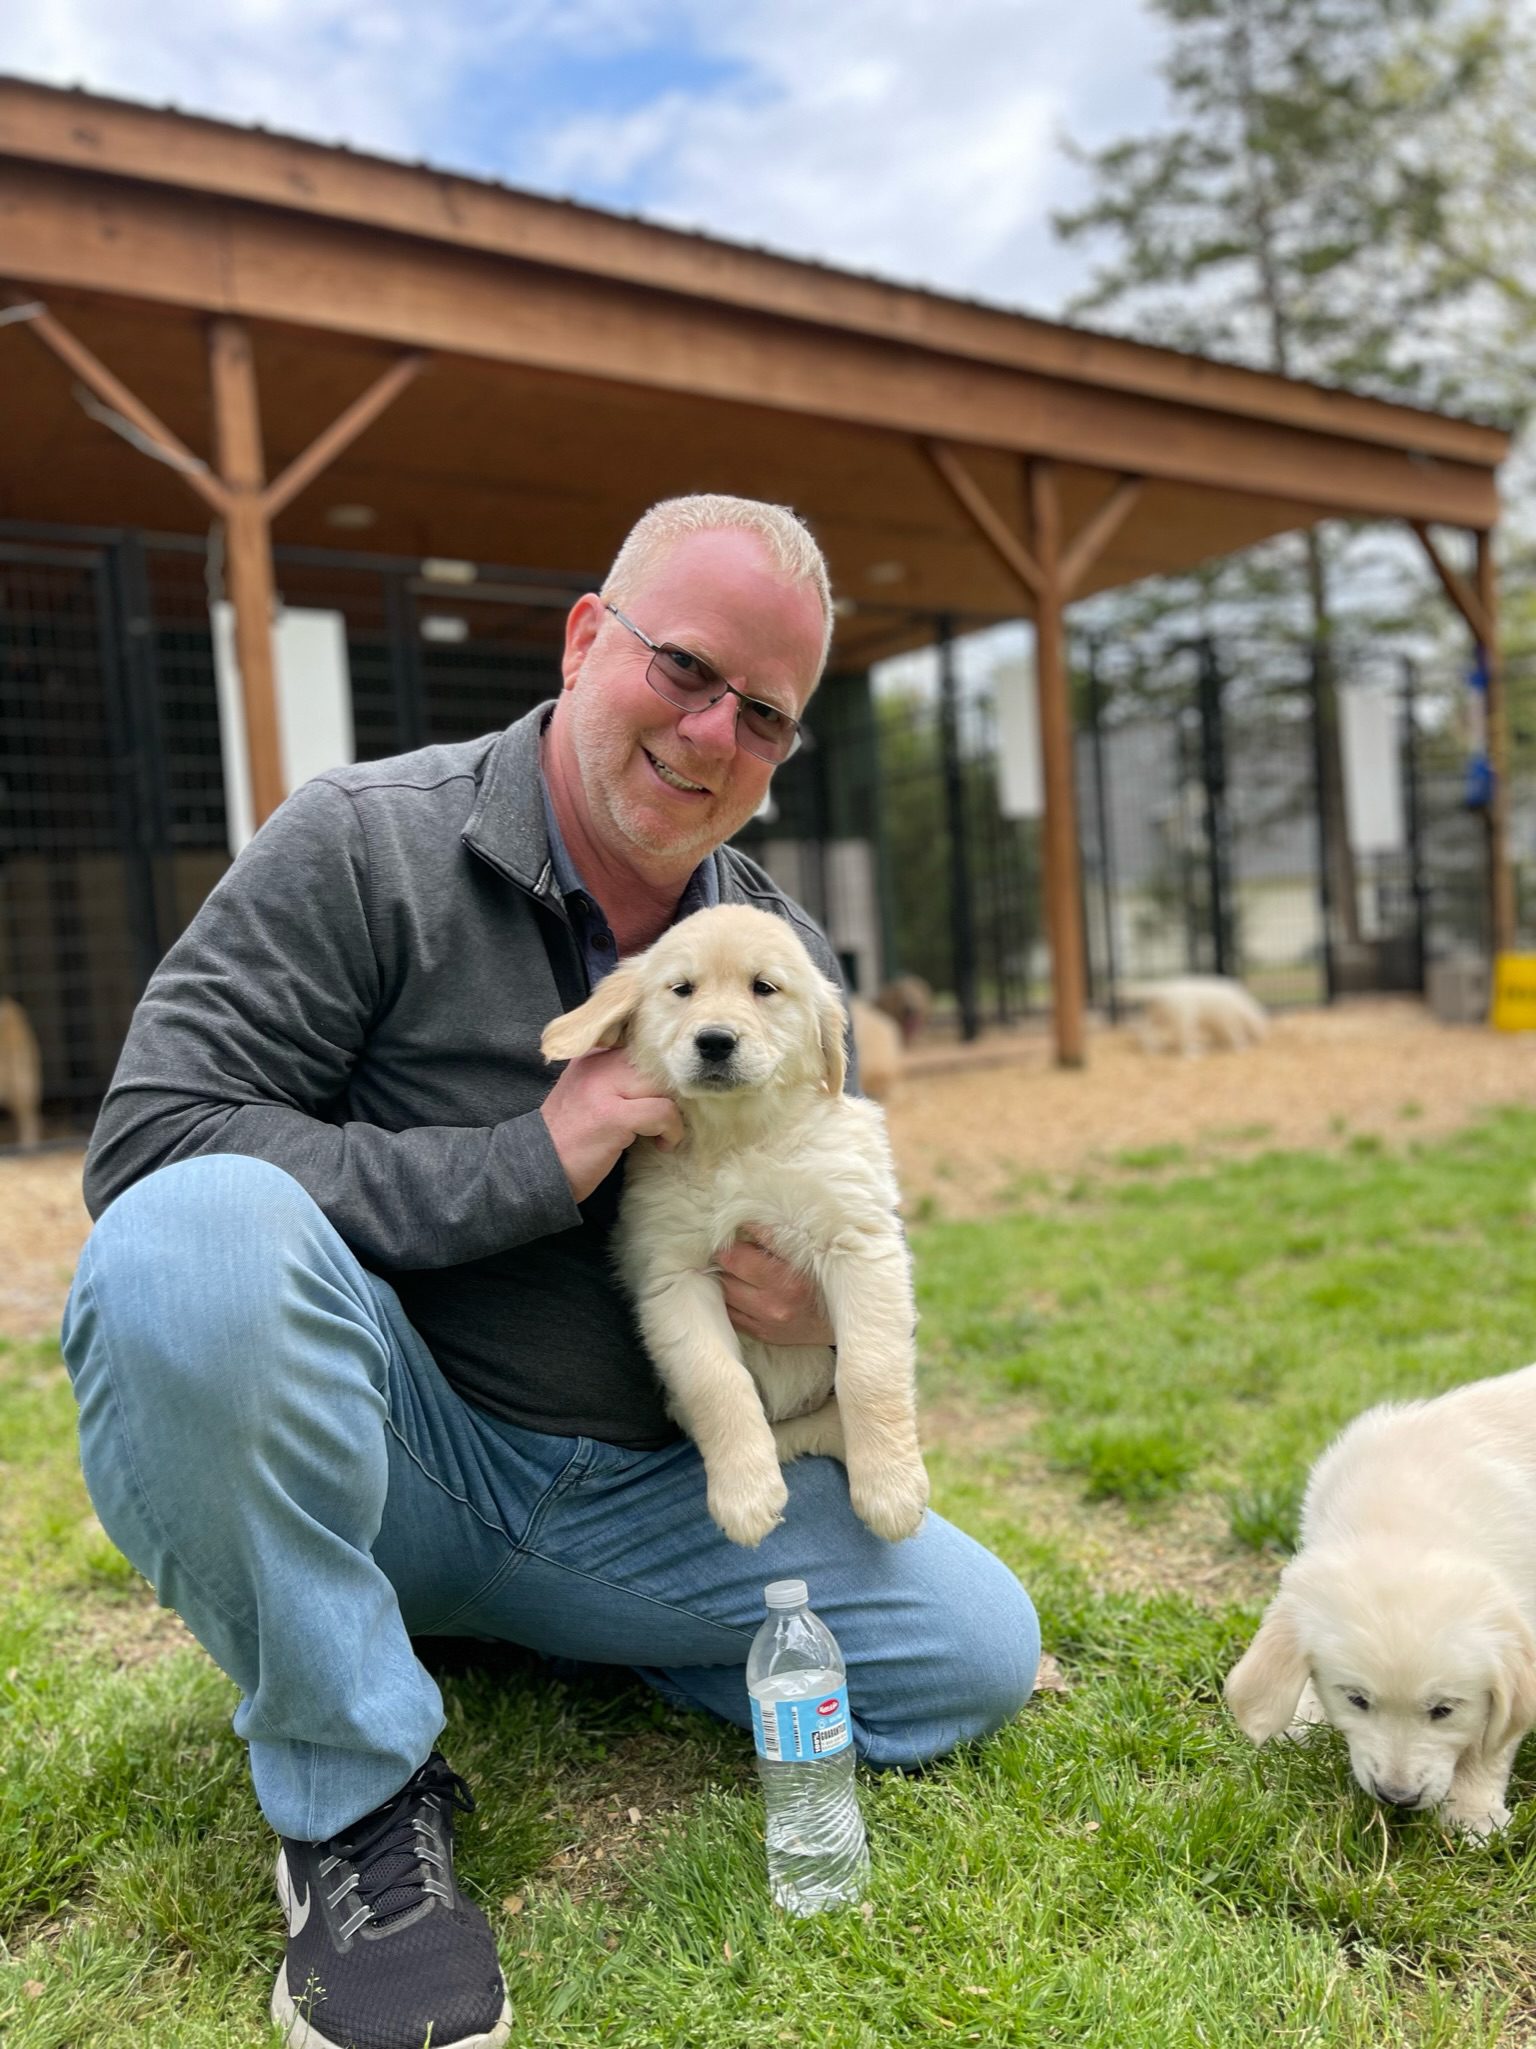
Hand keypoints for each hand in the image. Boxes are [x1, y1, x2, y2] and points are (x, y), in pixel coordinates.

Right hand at [540, 1046, 682, 1203]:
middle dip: (670, 1091)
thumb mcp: (585, 1092)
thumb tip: (660, 1076)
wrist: (537, 1166)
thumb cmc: (568, 1136)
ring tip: (664, 1133)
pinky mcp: (613, 1115)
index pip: (639, 1040)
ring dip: (673, 1113)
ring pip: (663, 1085)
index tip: (664, 1091)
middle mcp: (596, 1064)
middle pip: (656, 1063)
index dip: (660, 1066)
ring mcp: (604, 1088)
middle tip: (668, 1116)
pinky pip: (662, 1112)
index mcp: (590, 1055)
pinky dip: (671, 1131)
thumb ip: (612, 1076)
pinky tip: (662, 1144)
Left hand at [716, 1231, 833, 1347]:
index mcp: (786, 1280)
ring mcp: (766, 1323)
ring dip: (728, 1280)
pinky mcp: (763, 1334)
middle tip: (736, 1251)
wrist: (844, 1319)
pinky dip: (733, 1301)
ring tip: (739, 1270)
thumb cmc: (827, 1279)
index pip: (737, 1255)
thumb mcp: (807, 1253)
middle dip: (728, 1260)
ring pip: (726, 1295)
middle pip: (727, 1275)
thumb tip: (745, 1222)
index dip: (731, 1243)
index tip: (733, 1235)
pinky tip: (743, 1291)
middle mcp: (773, 1304)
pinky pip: (732, 1315)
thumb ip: (775, 1238)